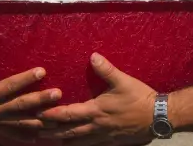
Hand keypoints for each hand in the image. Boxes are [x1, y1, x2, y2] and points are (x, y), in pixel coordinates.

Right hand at [0, 36, 60, 132]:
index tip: (42, 71)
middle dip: (40, 100)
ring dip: (38, 121)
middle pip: (20, 106)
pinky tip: (39, 137)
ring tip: (56, 120)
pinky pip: (11, 133)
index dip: (26, 78)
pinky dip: (25, 135)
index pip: (9, 86)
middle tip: (58, 94)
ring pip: (19, 123)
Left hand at [38, 53, 155, 144]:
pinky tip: (73, 144)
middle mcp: (96, 126)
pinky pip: (90, 145)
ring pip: (77, 141)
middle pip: (67, 131)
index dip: (51, 115)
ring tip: (48, 139)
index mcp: (96, 110)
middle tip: (33, 131)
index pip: (68, 114)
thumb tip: (92, 56)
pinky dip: (78, 145)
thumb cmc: (139, 97)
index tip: (36, 114)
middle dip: (50, 131)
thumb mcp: (123, 80)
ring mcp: (103, 136)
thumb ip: (106, 69)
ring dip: (61, 139)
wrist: (158, 117)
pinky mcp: (111, 141)